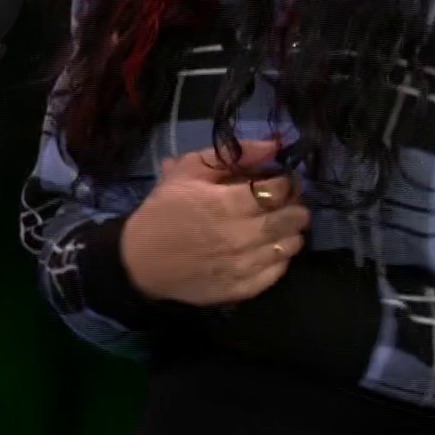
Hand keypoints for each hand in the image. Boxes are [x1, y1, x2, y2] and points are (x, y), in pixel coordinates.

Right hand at [119, 138, 310, 306]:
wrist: (139, 261)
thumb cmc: (163, 210)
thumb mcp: (188, 171)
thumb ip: (233, 155)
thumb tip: (274, 145)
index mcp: (227, 204)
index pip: (280, 190)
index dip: (286, 182)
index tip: (279, 180)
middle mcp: (241, 236)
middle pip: (293, 218)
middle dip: (295, 206)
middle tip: (284, 202)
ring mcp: (244, 265)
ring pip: (291, 245)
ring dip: (291, 232)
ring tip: (276, 225)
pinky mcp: (243, 288)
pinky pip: (279, 271)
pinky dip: (280, 257)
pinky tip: (267, 249)